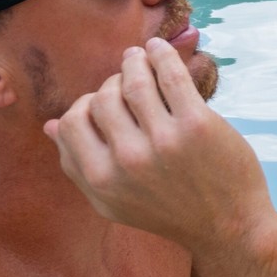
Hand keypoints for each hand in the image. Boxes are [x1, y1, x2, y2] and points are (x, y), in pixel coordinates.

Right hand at [46, 40, 274, 252]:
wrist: (228, 227)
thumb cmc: (168, 211)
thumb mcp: (114, 201)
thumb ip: (79, 166)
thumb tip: (49, 126)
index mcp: (102, 180)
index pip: (72, 122)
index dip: (84, 105)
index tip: (103, 102)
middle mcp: (128, 161)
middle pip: (102, 98)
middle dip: (112, 84)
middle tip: (128, 81)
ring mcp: (163, 141)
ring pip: (134, 80)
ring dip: (134, 61)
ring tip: (140, 57)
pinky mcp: (197, 124)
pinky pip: (170, 74)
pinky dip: (161, 54)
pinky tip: (158, 49)